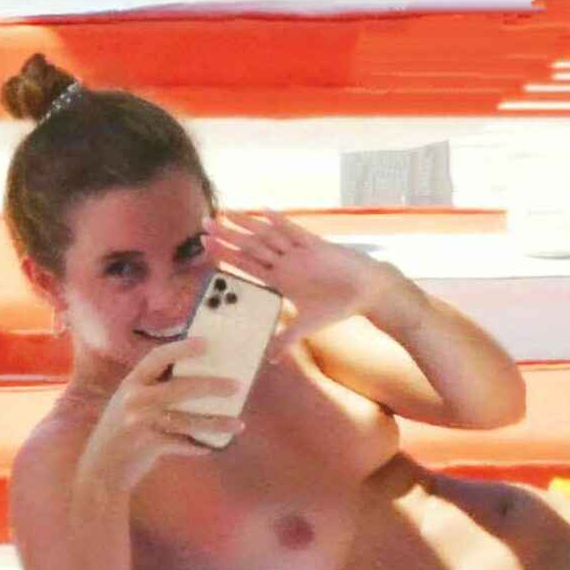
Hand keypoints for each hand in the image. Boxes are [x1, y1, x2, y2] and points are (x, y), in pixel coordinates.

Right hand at [77, 338, 243, 491]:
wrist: (100, 469)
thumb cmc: (124, 431)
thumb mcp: (131, 404)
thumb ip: (154, 389)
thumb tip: (199, 377)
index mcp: (131, 383)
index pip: (157, 357)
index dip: (182, 348)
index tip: (206, 342)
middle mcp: (133, 399)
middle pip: (180, 387)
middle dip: (211, 386)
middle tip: (237, 386)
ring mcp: (139, 422)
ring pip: (187, 419)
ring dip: (216, 423)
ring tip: (238, 424)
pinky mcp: (147, 444)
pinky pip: (182, 442)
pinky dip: (199, 445)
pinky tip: (213, 446)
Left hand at [201, 210, 400, 353]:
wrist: (365, 292)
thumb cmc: (338, 307)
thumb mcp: (308, 325)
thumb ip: (287, 338)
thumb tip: (271, 359)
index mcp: (280, 279)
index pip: (246, 265)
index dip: (226, 255)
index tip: (205, 246)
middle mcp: (285, 262)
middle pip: (251, 246)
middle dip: (228, 235)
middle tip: (204, 223)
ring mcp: (299, 252)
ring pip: (267, 235)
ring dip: (247, 224)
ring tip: (226, 213)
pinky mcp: (316, 245)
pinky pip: (295, 231)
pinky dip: (280, 222)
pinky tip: (263, 211)